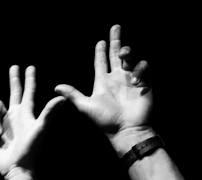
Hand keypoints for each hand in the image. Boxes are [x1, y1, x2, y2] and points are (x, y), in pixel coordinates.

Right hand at [0, 65, 65, 176]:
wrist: (17, 167)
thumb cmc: (30, 149)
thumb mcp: (40, 129)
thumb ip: (49, 113)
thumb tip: (63, 98)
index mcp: (26, 113)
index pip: (28, 92)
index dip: (29, 79)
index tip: (30, 67)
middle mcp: (15, 116)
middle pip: (14, 93)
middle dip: (14, 80)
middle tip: (14, 67)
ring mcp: (5, 125)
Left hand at [55, 25, 152, 143]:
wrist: (126, 130)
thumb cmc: (105, 120)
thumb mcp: (86, 106)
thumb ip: (73, 95)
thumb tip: (56, 86)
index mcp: (103, 82)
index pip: (101, 62)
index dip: (100, 52)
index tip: (100, 41)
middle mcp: (117, 78)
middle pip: (117, 55)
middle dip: (116, 40)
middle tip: (115, 27)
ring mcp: (131, 80)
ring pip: (131, 58)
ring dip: (128, 52)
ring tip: (123, 54)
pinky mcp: (145, 83)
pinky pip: (144, 67)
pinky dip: (140, 69)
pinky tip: (135, 80)